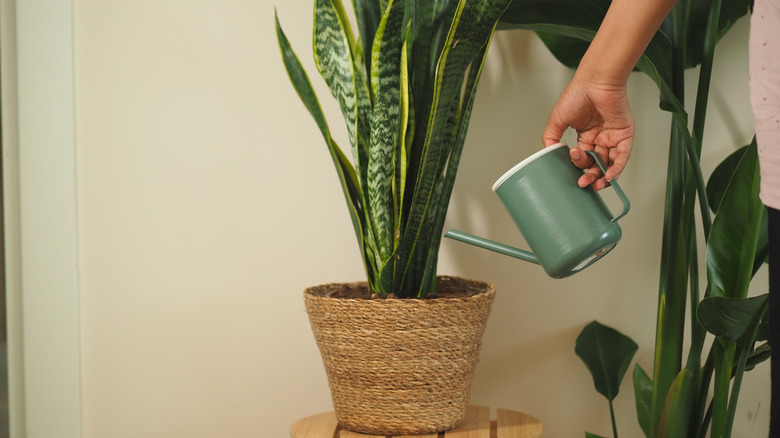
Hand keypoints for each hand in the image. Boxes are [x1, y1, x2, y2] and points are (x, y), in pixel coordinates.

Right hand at [542, 75, 634, 190]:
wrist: (594, 82)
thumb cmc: (577, 95)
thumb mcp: (557, 120)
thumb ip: (551, 137)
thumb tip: (548, 154)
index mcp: (585, 135)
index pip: (582, 157)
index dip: (577, 165)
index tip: (571, 165)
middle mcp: (600, 137)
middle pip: (596, 164)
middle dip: (590, 175)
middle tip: (583, 182)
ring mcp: (613, 137)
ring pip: (610, 163)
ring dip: (604, 176)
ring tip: (596, 184)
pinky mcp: (625, 134)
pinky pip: (623, 156)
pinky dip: (617, 168)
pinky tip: (609, 176)